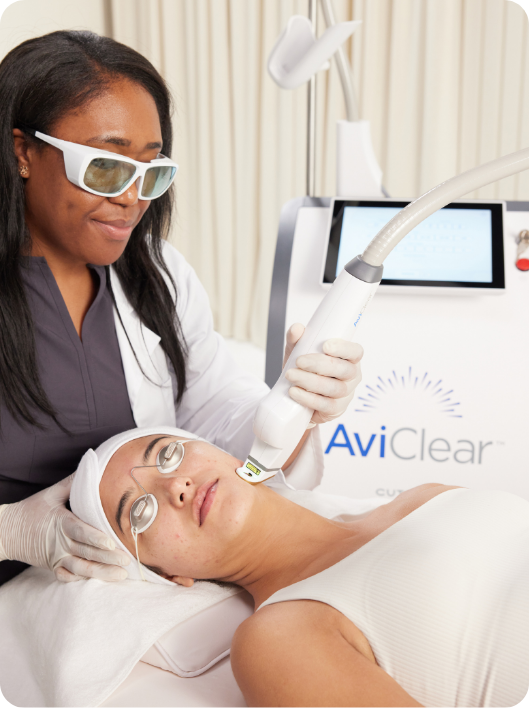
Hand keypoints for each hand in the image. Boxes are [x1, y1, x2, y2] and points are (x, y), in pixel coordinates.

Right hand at [0, 475, 129, 581]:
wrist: (5, 531)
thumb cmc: (30, 509)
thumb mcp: (51, 493)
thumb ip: (73, 482)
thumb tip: (92, 464)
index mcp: (60, 523)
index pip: (80, 531)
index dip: (95, 538)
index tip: (111, 543)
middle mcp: (59, 543)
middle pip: (85, 552)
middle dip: (107, 558)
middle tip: (127, 560)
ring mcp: (56, 557)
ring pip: (80, 568)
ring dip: (100, 572)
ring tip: (121, 575)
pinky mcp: (52, 566)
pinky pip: (67, 576)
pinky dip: (81, 579)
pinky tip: (99, 581)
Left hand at [283, 323, 362, 424]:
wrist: (299, 398)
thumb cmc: (305, 370)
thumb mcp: (300, 353)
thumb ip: (298, 340)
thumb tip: (296, 328)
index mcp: (349, 358)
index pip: (355, 351)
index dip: (343, 348)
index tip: (325, 346)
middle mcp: (352, 376)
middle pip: (344, 370)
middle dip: (319, 364)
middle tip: (299, 361)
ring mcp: (346, 394)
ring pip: (334, 388)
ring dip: (310, 381)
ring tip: (291, 375)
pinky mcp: (336, 410)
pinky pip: (325, 405)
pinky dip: (308, 398)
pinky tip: (294, 392)